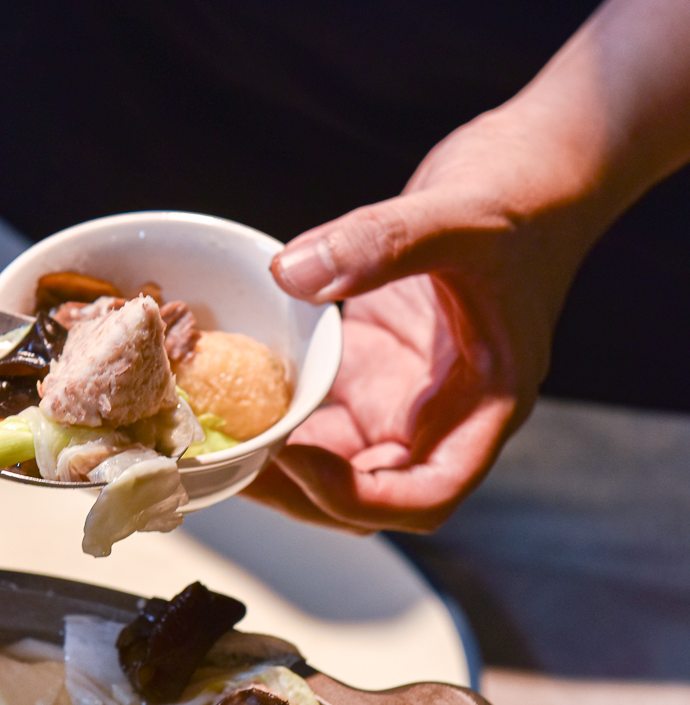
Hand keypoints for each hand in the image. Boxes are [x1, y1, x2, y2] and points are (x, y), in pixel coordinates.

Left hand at [246, 0, 689, 533]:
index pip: (426, 495)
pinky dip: (271, 410)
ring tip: (209, 440)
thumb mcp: (457, 215)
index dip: (358, 497)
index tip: (296, 458)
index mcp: (482, 405)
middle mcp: (438, 415)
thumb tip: (291, 274)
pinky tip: (222, 393)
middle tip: (223, 458)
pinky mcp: (366, 367)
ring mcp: (399, 395)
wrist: (533, 168)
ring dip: (272, 459)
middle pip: (363, 494)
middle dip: (293, 489)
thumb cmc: (522, 198)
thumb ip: (381, 243)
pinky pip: (313, 409)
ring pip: (329, 461)